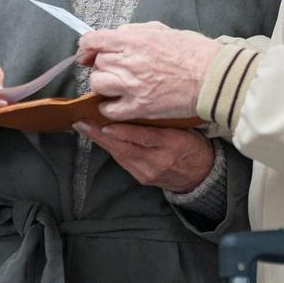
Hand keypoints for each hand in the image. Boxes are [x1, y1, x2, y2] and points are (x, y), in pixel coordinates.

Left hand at [74, 121, 214, 192]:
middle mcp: (159, 159)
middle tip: (82, 123)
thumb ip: (165, 120)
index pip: (145, 137)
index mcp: (174, 143)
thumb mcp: (186, 129)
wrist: (201, 176)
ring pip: (120, 155)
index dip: (123, 132)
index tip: (106, 124)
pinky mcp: (142, 178)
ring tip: (84, 127)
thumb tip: (139, 104)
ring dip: (100, 141)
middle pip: (125, 147)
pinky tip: (100, 139)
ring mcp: (149, 171)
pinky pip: (123, 161)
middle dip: (100, 135)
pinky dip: (111, 149)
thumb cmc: (194, 145)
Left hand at [78, 22, 220, 119]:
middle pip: (97, 64)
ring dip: (104, 84)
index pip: (93, 41)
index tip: (88, 52)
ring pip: (98, 85)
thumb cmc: (194, 52)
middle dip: (103, 65)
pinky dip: (109, 107)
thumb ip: (135, 32)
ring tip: (117, 85)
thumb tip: (115, 36)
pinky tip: (118, 103)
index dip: (87, 47)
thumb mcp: (162, 30)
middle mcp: (128, 62)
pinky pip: (109, 110)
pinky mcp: (139, 107)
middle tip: (117, 68)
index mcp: (134, 40)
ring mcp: (132, 86)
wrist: (213, 77)